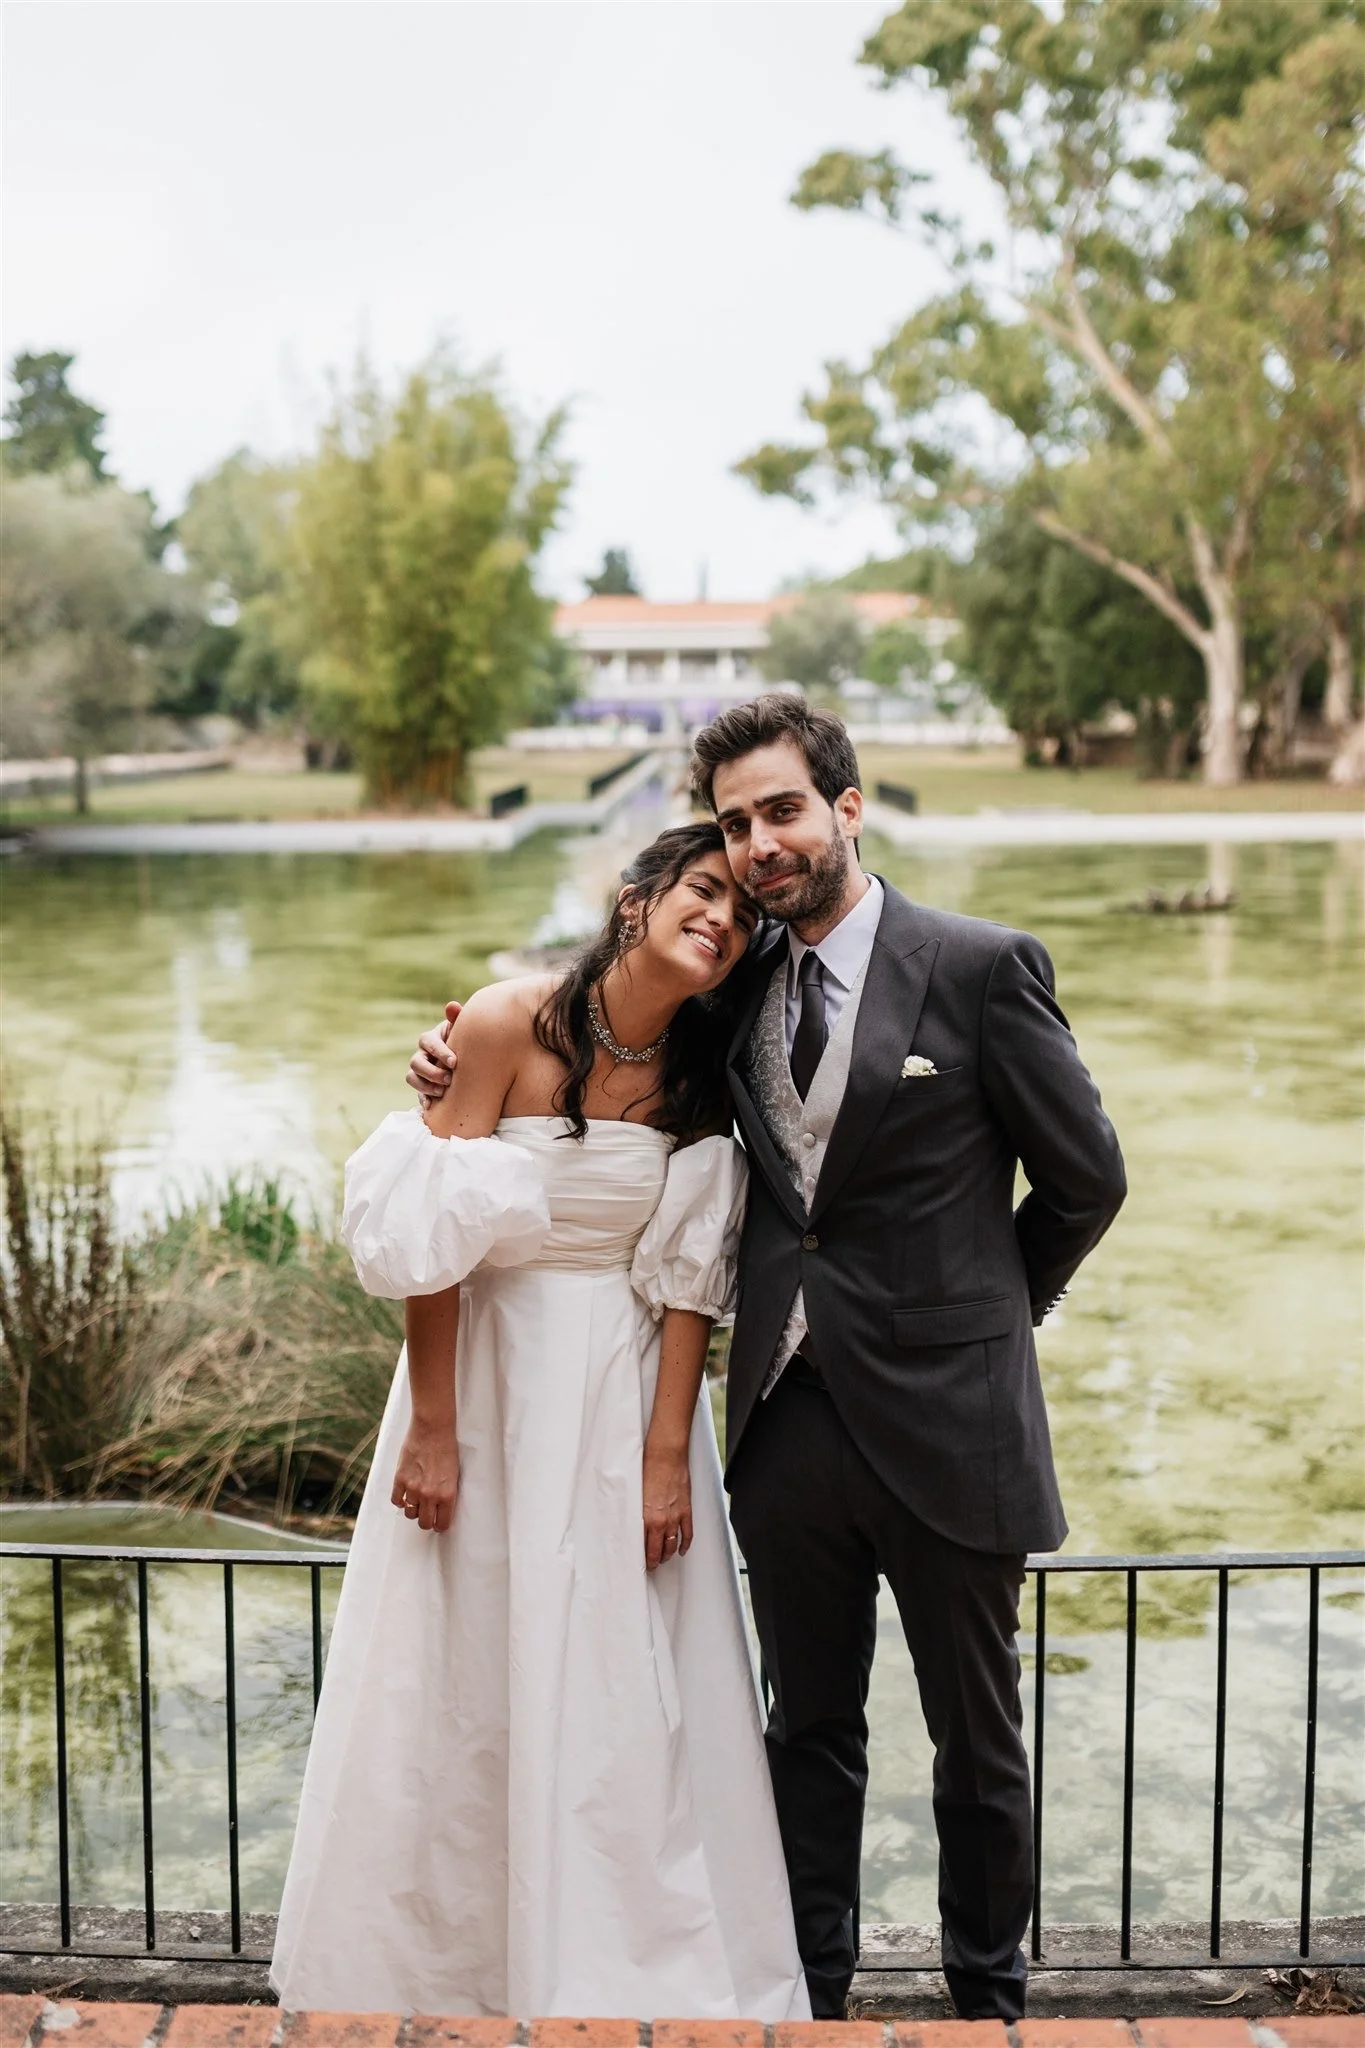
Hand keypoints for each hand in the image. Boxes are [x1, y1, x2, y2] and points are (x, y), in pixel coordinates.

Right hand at [391, 1418, 458, 1531]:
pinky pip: (396, 1501)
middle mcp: (430, 1494)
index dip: (440, 1525)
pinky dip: (400, 1500)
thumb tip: (440, 1509)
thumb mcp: (454, 1474)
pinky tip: (405, 1494)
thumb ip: (446, 1493)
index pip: (442, 1524)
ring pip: (410, 1513)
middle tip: (427, 1514)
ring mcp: (413, 1487)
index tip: (438, 1521)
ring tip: (417, 1500)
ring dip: (413, 1509)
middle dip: (426, 1521)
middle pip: (424, 1523)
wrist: (433, 1428)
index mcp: (447, 1494)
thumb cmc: (447, 1448)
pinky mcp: (400, 1478)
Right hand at [405, 1001, 460, 1102]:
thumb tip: (452, 1006)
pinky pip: (417, 1093)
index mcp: (431, 1038)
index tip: (455, 1062)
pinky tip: (431, 1106)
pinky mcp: (423, 1086)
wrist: (471, 1058)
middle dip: (431, 1071)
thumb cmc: (468, 1041)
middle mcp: (422, 1054)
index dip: (439, 1052)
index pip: (428, 1042)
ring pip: (412, 1077)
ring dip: (425, 1085)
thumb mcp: (464, 1029)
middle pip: (416, 1062)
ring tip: (443, 1091)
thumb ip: (458, 1018)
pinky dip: (423, 1099)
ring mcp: (420, 1071)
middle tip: (450, 1079)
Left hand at [642, 1437, 692, 1570]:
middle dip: (654, 1560)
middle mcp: (661, 1520)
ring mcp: (676, 1516)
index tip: (640, 1562)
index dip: (642, 1557)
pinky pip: (688, 1533)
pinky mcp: (686, 1510)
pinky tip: (682, 1549)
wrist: (666, 1455)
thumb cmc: (648, 1468)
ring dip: (668, 1554)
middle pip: (658, 1550)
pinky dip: (685, 1544)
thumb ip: (638, 1512)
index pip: (644, 1546)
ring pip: (672, 1544)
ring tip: (663, 1558)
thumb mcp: (636, 1494)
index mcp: (646, 1518)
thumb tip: (636, 1525)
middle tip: (651, 1565)